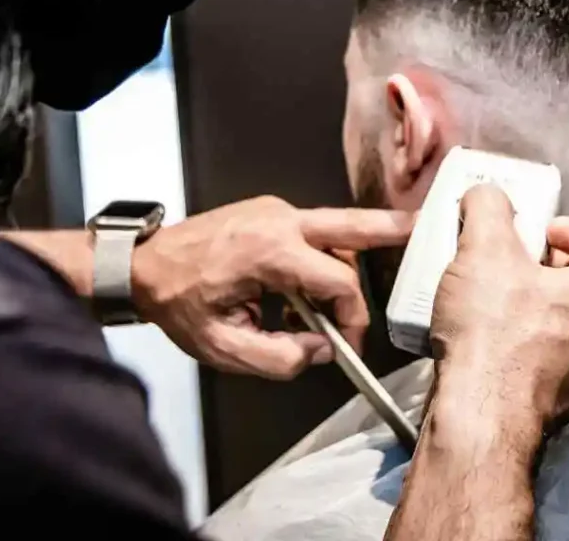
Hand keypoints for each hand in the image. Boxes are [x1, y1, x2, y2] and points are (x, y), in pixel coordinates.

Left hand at [131, 196, 413, 378]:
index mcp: (269, 250)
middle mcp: (278, 219)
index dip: (352, 317)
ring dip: (341, 266)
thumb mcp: (224, 346)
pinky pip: (309, 234)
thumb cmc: (177, 300)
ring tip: (323, 311)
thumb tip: (322, 351)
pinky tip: (298, 294)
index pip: (337, 281)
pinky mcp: (269, 211)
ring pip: (332, 231)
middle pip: (350, 223)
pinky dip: (317, 261)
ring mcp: (274, 209)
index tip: (345, 343)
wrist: (142, 263)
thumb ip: (280, 358)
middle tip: (427, 228)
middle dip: (391, 229)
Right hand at [430, 185, 568, 433]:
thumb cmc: (494, 332)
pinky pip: (560, 352)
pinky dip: (534, 335)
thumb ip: (488, 206)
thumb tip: (488, 195)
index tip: (543, 235)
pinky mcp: (567, 397)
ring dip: (544, 299)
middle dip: (557, 263)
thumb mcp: (483, 248)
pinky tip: (493, 333)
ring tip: (498, 293)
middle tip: (516, 258)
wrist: (481, 417)